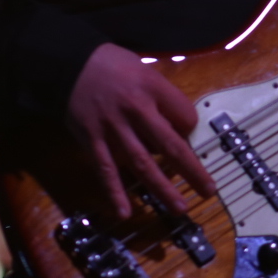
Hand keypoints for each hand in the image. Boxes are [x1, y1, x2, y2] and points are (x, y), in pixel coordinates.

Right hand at [66, 43, 214, 217]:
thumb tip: (178, 128)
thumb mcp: (146, 70)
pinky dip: (115, 192)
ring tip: (180, 207)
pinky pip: (106, 170)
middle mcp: (136, 111)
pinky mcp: (92, 140)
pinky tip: (125, 212)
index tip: (187, 133)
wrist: (68, 64)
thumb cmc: (113, 66)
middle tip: (208, 191)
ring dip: (162, 187)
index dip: (190, 127)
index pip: (185, 116)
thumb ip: (163, 98)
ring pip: (142, 163)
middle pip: (170, 145)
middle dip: (192, 170)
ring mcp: (113, 129)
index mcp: (153, 89)